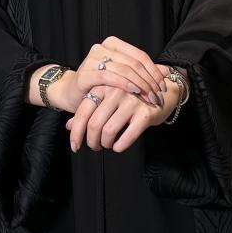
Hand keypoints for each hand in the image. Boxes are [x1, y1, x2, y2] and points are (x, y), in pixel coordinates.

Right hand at [45, 38, 169, 112]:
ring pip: (124, 69)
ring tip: (149, 97)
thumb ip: (143, 72)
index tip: (162, 87)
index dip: (154, 71)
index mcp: (113, 44)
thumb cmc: (99, 86)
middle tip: (157, 95)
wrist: (72, 94)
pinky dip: (124, 84)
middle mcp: (102, 48)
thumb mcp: (123, 78)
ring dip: (140, 85)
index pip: (140, 56)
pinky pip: (109, 77)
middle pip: (134, 63)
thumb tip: (167, 71)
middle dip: (149, 80)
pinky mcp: (86, 73)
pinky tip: (134, 91)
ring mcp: (92, 59)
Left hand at [65, 77, 180, 152]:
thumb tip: (68, 126)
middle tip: (95, 146)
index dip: (76, 133)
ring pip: (108, 131)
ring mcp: (131, 101)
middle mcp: (115, 91)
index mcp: (103, 85)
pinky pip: (127, 136)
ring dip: (105, 144)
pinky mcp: (145, 113)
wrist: (163, 92)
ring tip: (108, 145)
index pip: (83, 112)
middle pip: (94, 124)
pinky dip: (119, 146)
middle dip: (91, 141)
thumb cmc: (130, 97)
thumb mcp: (106, 100)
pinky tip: (118, 146)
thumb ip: (88, 111)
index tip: (74, 146)